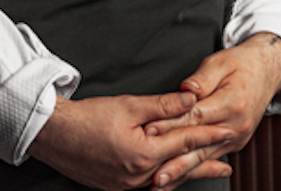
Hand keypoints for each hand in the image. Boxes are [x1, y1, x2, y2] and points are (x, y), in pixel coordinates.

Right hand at [28, 92, 233, 190]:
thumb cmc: (88, 117)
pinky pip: (147, 181)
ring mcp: (125, 185)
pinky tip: (172, 173)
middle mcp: (136, 176)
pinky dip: (164, 175)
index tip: (227, 132)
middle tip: (227, 167)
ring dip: (185, 172)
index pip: (184, 143)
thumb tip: (191, 99)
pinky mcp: (116, 186)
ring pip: (164, 176)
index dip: (208, 136)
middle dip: (205, 165)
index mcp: (142, 155)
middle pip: (178, 167)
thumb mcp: (130, 105)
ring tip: (207, 171)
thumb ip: (164, 105)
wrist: (53, 134)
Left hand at [145, 33, 280, 182]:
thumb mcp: (220, 62)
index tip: (150, 130)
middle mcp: (236, 124)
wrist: (267, 72)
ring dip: (180, 172)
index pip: (196, 116)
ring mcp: (237, 137)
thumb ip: (201, 79)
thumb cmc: (241, 65)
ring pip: (204, 158)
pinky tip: (176, 179)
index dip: (171, 124)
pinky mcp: (235, 144)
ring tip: (160, 183)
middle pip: (199, 144)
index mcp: (232, 101)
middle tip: (152, 172)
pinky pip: (210, 159)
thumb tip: (185, 91)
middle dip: (173, 160)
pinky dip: (192, 170)